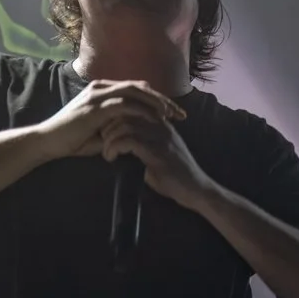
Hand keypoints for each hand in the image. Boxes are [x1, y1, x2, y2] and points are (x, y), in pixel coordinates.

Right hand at [35, 80, 184, 160]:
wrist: (48, 142)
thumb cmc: (73, 140)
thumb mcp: (101, 131)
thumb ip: (118, 127)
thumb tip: (136, 134)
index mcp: (102, 90)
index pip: (136, 89)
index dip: (157, 99)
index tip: (175, 114)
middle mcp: (101, 88)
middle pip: (140, 87)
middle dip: (163, 100)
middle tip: (181, 114)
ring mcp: (97, 95)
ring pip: (135, 91)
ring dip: (156, 103)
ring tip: (173, 116)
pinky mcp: (95, 107)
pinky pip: (125, 104)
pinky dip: (143, 111)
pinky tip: (156, 120)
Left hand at [99, 109, 213, 210]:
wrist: (196, 190)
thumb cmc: (176, 176)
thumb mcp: (158, 155)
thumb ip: (141, 146)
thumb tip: (120, 145)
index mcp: (161, 123)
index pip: (132, 107)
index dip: (113, 118)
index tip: (104, 133)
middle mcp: (161, 125)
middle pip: (126, 112)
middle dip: (108, 126)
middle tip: (102, 143)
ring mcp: (160, 137)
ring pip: (124, 125)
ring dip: (109, 138)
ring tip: (106, 153)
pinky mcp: (157, 151)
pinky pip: (127, 140)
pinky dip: (114, 148)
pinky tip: (111, 158)